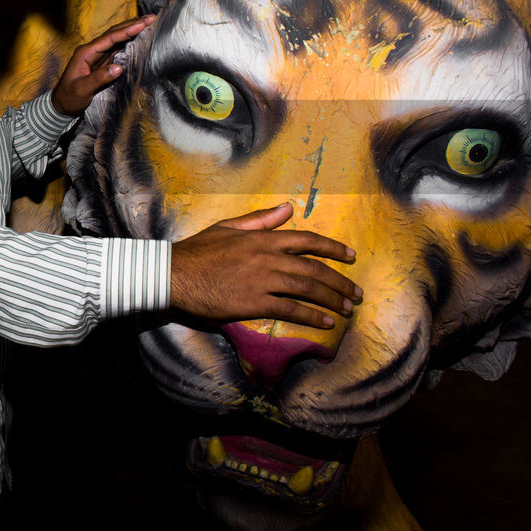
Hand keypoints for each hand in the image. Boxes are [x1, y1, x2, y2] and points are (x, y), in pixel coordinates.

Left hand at [50, 15, 155, 115]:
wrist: (62, 104)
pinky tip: (139, 37)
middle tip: (151, 18)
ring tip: (148, 23)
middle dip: (132, 25)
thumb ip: (99, 78)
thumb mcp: (82, 89)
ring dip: (132, 30)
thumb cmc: (69, 97)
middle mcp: (92, 50)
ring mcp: (98, 55)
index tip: (142, 24)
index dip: (126, 31)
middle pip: (114, 33)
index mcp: (86, 53)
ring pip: (117, 38)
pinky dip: (129, 41)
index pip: (109, 38)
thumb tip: (119, 68)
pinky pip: (118, 48)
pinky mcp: (103, 62)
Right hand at [170, 203, 360, 329]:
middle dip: (340, 282)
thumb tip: (288, 207)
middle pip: (314, 269)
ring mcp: (262, 280)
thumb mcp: (229, 226)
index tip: (351, 256)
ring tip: (346, 309)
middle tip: (356, 293)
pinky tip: (325, 323)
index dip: (333, 248)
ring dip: (331, 300)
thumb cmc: (198, 250)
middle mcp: (268, 257)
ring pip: (307, 289)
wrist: (175, 273)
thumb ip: (260, 219)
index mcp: (263, 238)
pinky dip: (311, 316)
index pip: (307, 240)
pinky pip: (290, 309)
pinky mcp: (254, 302)